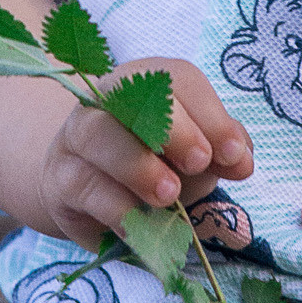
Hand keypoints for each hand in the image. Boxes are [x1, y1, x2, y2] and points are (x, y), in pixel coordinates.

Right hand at [39, 58, 254, 251]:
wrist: (90, 196)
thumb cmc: (154, 164)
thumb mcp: (195, 155)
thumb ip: (222, 151)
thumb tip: (241, 160)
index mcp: (147, 82)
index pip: (177, 78)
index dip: (210, 113)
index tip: (232, 154)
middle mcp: (106, 98)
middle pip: (133, 94)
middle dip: (173, 130)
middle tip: (199, 164)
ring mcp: (76, 135)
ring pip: (99, 135)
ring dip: (139, 166)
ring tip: (168, 196)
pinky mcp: (60, 177)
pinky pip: (84, 185)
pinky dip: (117, 206)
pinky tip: (140, 224)